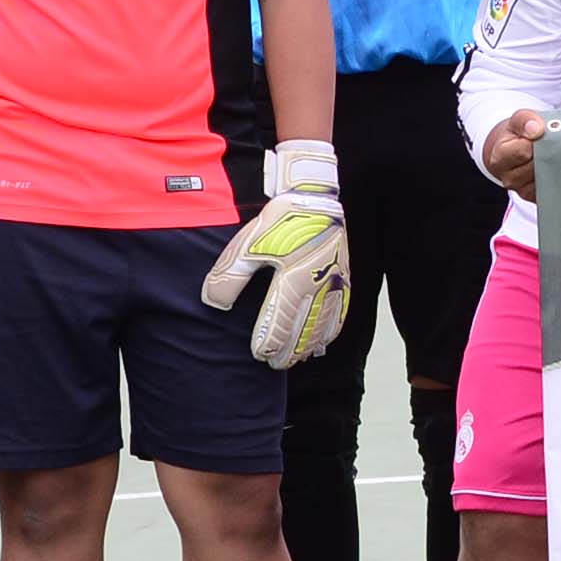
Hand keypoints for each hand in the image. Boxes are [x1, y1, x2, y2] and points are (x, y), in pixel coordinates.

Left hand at [201, 142, 352, 368]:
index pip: (280, 324)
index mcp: (293, 280)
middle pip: (304, 330)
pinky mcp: (345, 275)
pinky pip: (341, 310)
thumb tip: (214, 304)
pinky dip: (332, 329)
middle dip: (289, 352)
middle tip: (275, 365)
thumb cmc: (279, 219)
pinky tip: (324, 339)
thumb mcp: (246, 244)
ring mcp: (335, 282)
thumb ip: (229, 277)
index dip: (269, 344)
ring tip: (297, 358)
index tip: (258, 355)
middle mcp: (318, 286)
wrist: (316, 195)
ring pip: (324, 325)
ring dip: (310, 345)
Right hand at [476, 107, 551, 191]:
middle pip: (538, 166)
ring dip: (559, 165)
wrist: (513, 152)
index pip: (523, 151)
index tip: (546, 133)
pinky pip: (553, 188)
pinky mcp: (536, 197)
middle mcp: (509, 179)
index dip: (538, 141)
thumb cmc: (516, 135)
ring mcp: (523, 191)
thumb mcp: (518, 120)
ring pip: (548, 178)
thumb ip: (525, 120)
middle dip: (551, 153)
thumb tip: (536, 129)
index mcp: (500, 158)